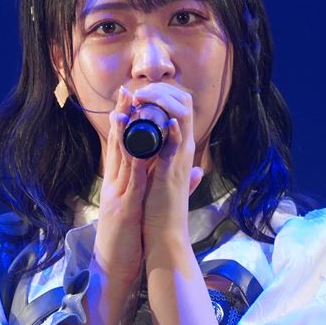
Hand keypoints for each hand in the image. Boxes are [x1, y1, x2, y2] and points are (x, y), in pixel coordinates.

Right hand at [92, 86, 149, 285]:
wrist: (114, 269)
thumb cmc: (127, 241)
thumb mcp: (136, 209)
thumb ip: (147, 188)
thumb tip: (165, 171)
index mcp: (118, 185)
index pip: (120, 148)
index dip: (123, 122)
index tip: (129, 99)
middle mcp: (114, 186)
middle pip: (116, 146)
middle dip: (120, 117)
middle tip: (125, 91)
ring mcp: (117, 197)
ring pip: (120, 160)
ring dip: (124, 133)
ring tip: (128, 108)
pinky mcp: (124, 211)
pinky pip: (131, 184)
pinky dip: (137, 164)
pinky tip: (142, 148)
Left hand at [131, 82, 203, 252]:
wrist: (165, 234)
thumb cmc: (160, 207)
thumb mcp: (162, 175)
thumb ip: (167, 160)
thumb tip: (176, 150)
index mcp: (178, 147)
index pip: (179, 106)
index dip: (162, 93)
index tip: (141, 92)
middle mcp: (182, 148)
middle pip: (184, 103)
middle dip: (161, 90)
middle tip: (141, 91)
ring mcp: (179, 158)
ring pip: (181, 117)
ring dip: (162, 101)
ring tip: (143, 97)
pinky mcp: (172, 171)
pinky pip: (175, 145)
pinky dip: (172, 131)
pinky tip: (166, 121)